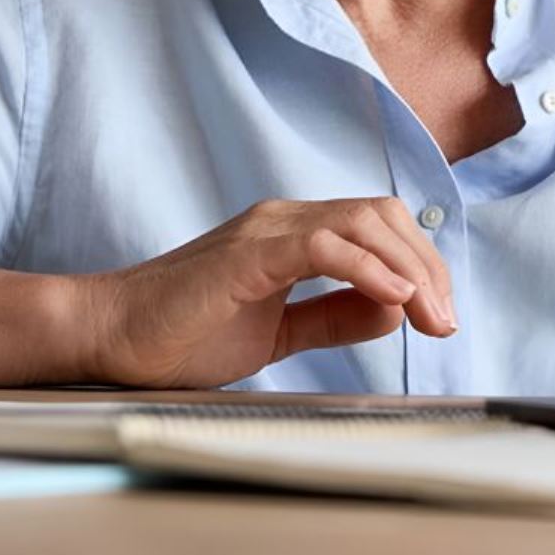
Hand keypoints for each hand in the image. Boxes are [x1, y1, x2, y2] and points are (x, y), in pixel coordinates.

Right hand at [73, 198, 455, 388]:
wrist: (110, 338)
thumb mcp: (278, 332)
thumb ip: (332, 316)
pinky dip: (366, 268)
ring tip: (429, 315)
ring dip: (408, 269)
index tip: (440, 317)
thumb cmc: (182, 334)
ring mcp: (265, 231)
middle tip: (445, 322)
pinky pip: (322, 246)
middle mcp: (284, 220)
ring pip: (362, 222)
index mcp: (293, 234)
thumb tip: (394, 310)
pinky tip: (392, 299)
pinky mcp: (247, 252)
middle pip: (383, 216)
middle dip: (427, 267)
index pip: (380, 226)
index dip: (421, 266)